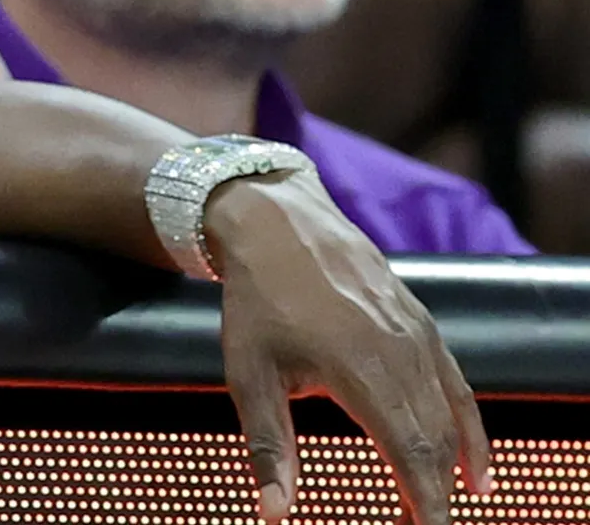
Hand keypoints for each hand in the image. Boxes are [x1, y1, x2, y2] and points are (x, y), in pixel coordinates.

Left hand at [205, 171, 492, 523]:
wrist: (278, 223)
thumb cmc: (257, 299)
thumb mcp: (248, 373)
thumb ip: (267, 444)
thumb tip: (273, 511)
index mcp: (360, 369)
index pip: (410, 454)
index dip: (426, 504)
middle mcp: (401, 352)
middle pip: (435, 442)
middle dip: (435, 495)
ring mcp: (418, 335)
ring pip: (450, 414)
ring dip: (453, 466)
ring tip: (446, 507)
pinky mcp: (423, 323)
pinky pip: (456, 385)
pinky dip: (468, 428)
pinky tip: (471, 464)